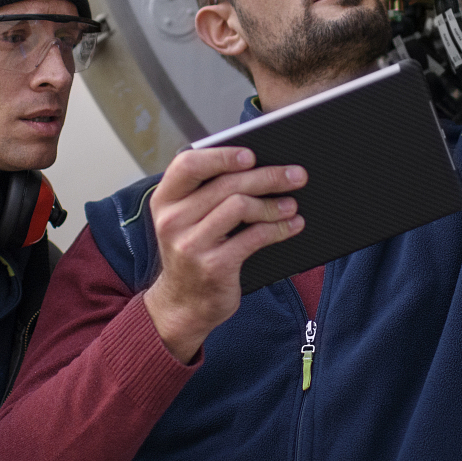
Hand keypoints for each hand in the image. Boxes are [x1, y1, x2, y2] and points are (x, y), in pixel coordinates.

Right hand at [143, 148, 305, 361]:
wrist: (184, 305)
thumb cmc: (194, 252)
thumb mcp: (186, 220)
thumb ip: (207, 193)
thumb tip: (259, 166)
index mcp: (164, 200)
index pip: (188, 164)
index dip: (221, 156)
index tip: (251, 155)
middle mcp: (172, 220)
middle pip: (226, 184)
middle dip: (267, 177)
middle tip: (297, 175)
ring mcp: (190, 245)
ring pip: (241, 206)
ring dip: (274, 204)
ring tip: (293, 204)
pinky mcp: (212, 266)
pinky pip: (253, 237)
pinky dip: (278, 229)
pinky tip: (292, 226)